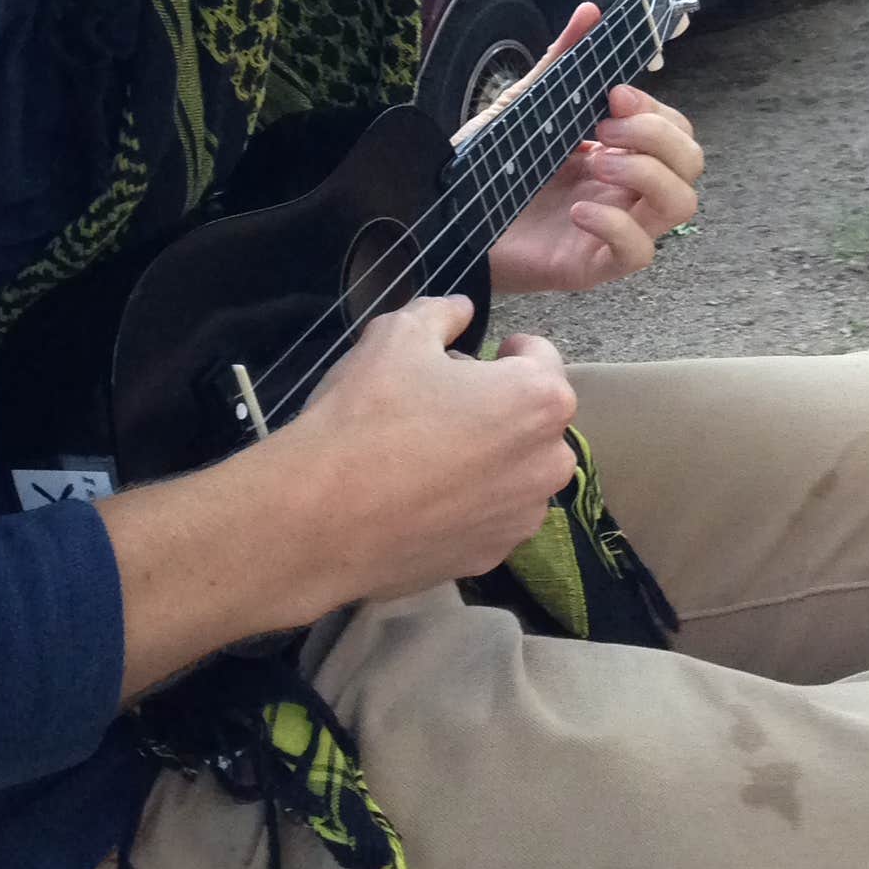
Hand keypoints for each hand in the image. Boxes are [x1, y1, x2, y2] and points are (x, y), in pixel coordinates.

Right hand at [261, 297, 584, 603]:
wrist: (318, 518)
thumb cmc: (366, 416)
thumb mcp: (396, 336)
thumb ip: (441, 314)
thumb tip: (463, 310)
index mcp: (541, 401)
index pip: (542, 358)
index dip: (508, 351)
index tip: (481, 357)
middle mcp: (550, 462)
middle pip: (534, 420)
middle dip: (499, 408)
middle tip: (441, 407)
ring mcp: (523, 517)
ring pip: (515, 473)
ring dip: (488, 459)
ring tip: (427, 457)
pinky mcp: (490, 558)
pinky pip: (487, 517)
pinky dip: (465, 506)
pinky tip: (419, 501)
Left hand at [483, 5, 702, 295]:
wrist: (440, 220)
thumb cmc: (483, 170)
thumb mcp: (523, 107)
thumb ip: (560, 64)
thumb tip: (591, 11)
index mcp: (617, 154)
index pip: (676, 131)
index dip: (658, 111)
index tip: (616, 94)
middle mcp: (626, 191)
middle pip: (691, 164)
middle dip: (657, 136)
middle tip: (605, 129)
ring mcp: (615, 229)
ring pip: (681, 204)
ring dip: (647, 175)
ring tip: (596, 163)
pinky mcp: (594, 266)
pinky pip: (639, 252)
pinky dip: (617, 225)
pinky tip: (579, 209)